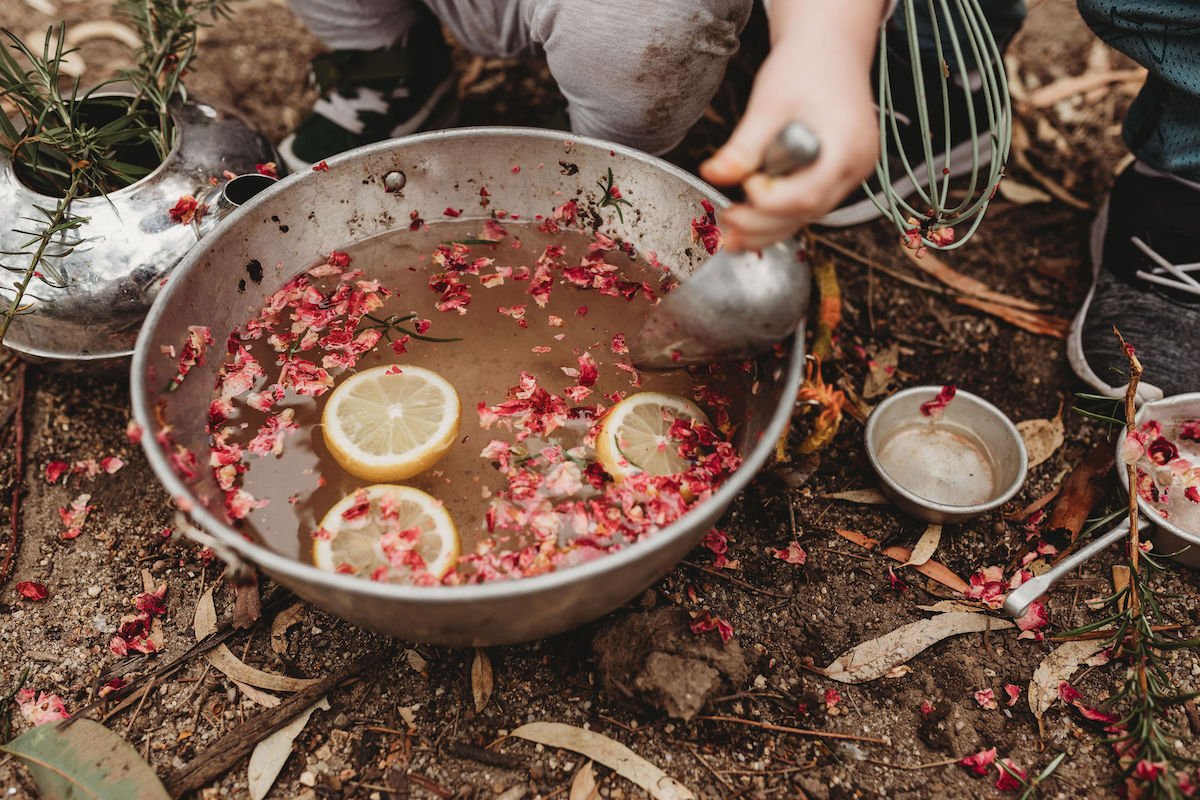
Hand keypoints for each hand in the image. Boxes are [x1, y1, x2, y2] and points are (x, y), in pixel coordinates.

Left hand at [700, 0, 883, 250]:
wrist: (828, 48)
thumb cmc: (803, 67)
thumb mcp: (768, 104)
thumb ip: (743, 146)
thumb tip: (712, 176)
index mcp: (848, 146)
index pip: (808, 194)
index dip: (772, 200)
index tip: (744, 185)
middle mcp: (856, 166)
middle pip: (808, 211)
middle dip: (763, 224)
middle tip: (726, 222)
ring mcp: (850, 173)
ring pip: (808, 214)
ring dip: (768, 228)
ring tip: (730, 236)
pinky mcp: (838, 174)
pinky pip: (808, 203)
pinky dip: (779, 215)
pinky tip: (749, 224)